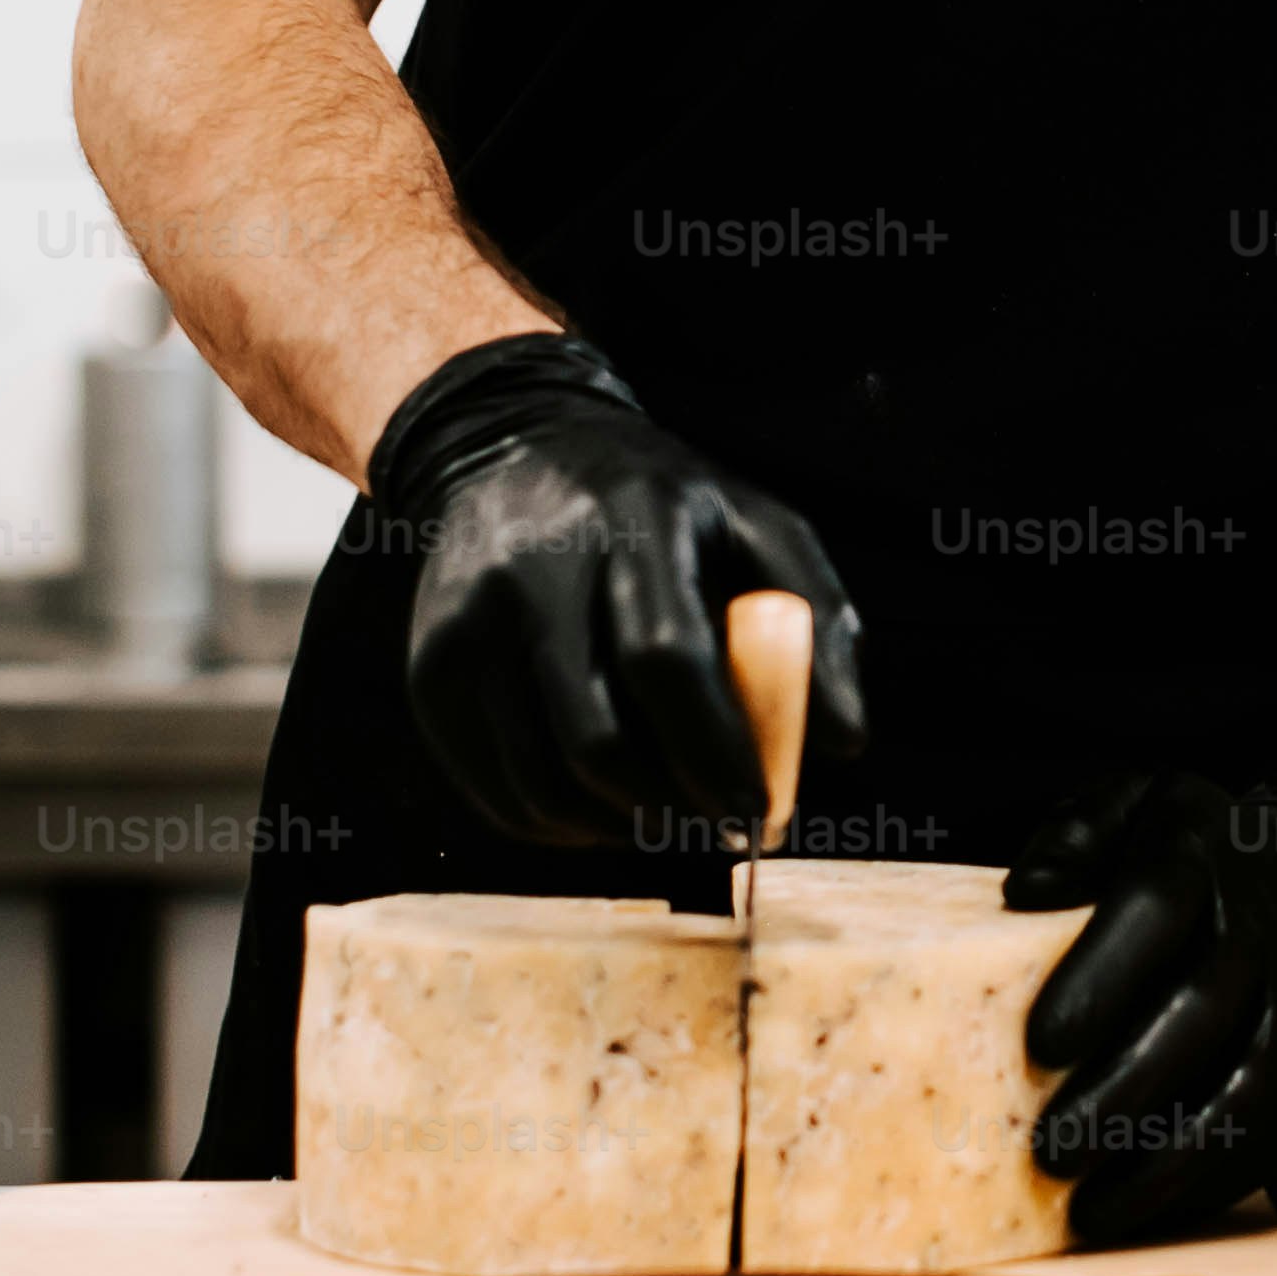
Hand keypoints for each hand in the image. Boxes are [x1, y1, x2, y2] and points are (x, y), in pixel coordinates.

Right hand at [367, 333, 868, 850]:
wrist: (511, 446)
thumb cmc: (662, 505)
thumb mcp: (756, 523)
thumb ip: (818, 620)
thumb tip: (845, 744)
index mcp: (631, 522)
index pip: (665, 659)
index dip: (714, 752)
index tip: (759, 812)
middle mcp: (533, 569)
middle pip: (596, 740)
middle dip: (668, 807)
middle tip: (715, 825)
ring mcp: (469, 622)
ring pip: (543, 781)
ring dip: (617, 828)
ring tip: (666, 815)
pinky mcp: (431, 669)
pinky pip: (495, 790)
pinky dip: (560, 825)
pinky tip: (602, 808)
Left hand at [1006, 768, 1276, 1246]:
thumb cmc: (1197, 854)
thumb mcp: (1141, 806)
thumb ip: (1079, 830)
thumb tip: (1027, 889)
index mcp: (1203, 853)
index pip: (1157, 904)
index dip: (1102, 973)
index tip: (1041, 1042)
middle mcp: (1257, 928)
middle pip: (1199, 1011)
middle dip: (1123, 1089)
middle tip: (1048, 1150)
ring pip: (1240, 1089)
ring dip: (1161, 1158)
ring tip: (1084, 1206)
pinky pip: (1260, 1135)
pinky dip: (1196, 1184)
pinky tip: (1129, 1212)